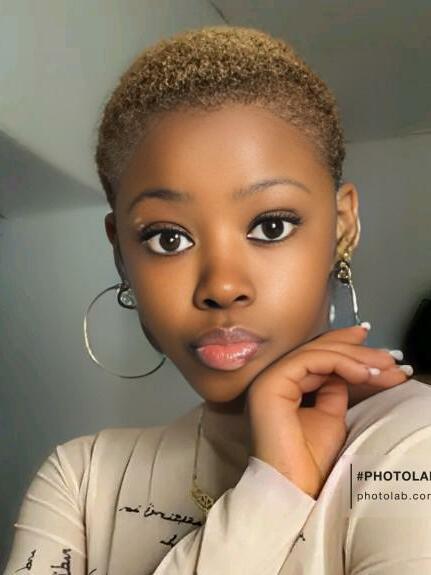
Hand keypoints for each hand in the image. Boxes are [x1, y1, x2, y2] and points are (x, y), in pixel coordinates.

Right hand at [245, 324, 410, 498]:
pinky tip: (363, 373)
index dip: (345, 346)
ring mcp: (268, 379)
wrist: (293, 488)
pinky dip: (340, 362)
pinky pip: (310, 361)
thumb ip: (334, 389)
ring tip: (383, 367)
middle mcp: (272, 378)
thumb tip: (348, 368)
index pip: (315, 355)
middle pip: (317, 350)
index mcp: (283, 385)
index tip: (377, 351)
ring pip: (315, 352)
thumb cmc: (309, 461)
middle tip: (389, 359)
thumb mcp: (330, 415)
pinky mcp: (271, 383)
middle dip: (356, 351)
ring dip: (354, 357)